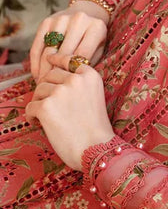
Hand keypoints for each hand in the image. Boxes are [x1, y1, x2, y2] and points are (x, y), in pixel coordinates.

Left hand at [26, 53, 113, 169]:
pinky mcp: (46, 106)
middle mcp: (75, 80)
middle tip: (48, 103)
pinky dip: (31, 116)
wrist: (95, 149)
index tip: (49, 59)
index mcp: (90, 75)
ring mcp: (60, 92)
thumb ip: (80, 84)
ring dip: (39, 102)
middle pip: (50, 75)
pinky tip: (38, 124)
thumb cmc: (95, 128)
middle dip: (47, 88)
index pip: (68, 59)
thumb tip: (53, 79)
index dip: (57, 59)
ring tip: (45, 116)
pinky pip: (30, 106)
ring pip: (39, 90)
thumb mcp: (95, 96)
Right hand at [30, 1, 109, 83]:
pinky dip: (36, 62)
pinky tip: (37, 75)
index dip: (72, 74)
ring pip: (49, 51)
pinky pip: (38, 45)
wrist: (87, 13)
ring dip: (44, 70)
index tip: (66, 89)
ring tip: (43, 85)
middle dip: (56, 75)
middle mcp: (79, 20)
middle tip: (53, 91)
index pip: (82, 55)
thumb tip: (71, 84)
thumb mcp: (98, 50)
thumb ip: (87, 64)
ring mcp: (62, 19)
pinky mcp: (47, 21)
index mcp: (96, 27)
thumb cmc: (94, 39)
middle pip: (64, 53)